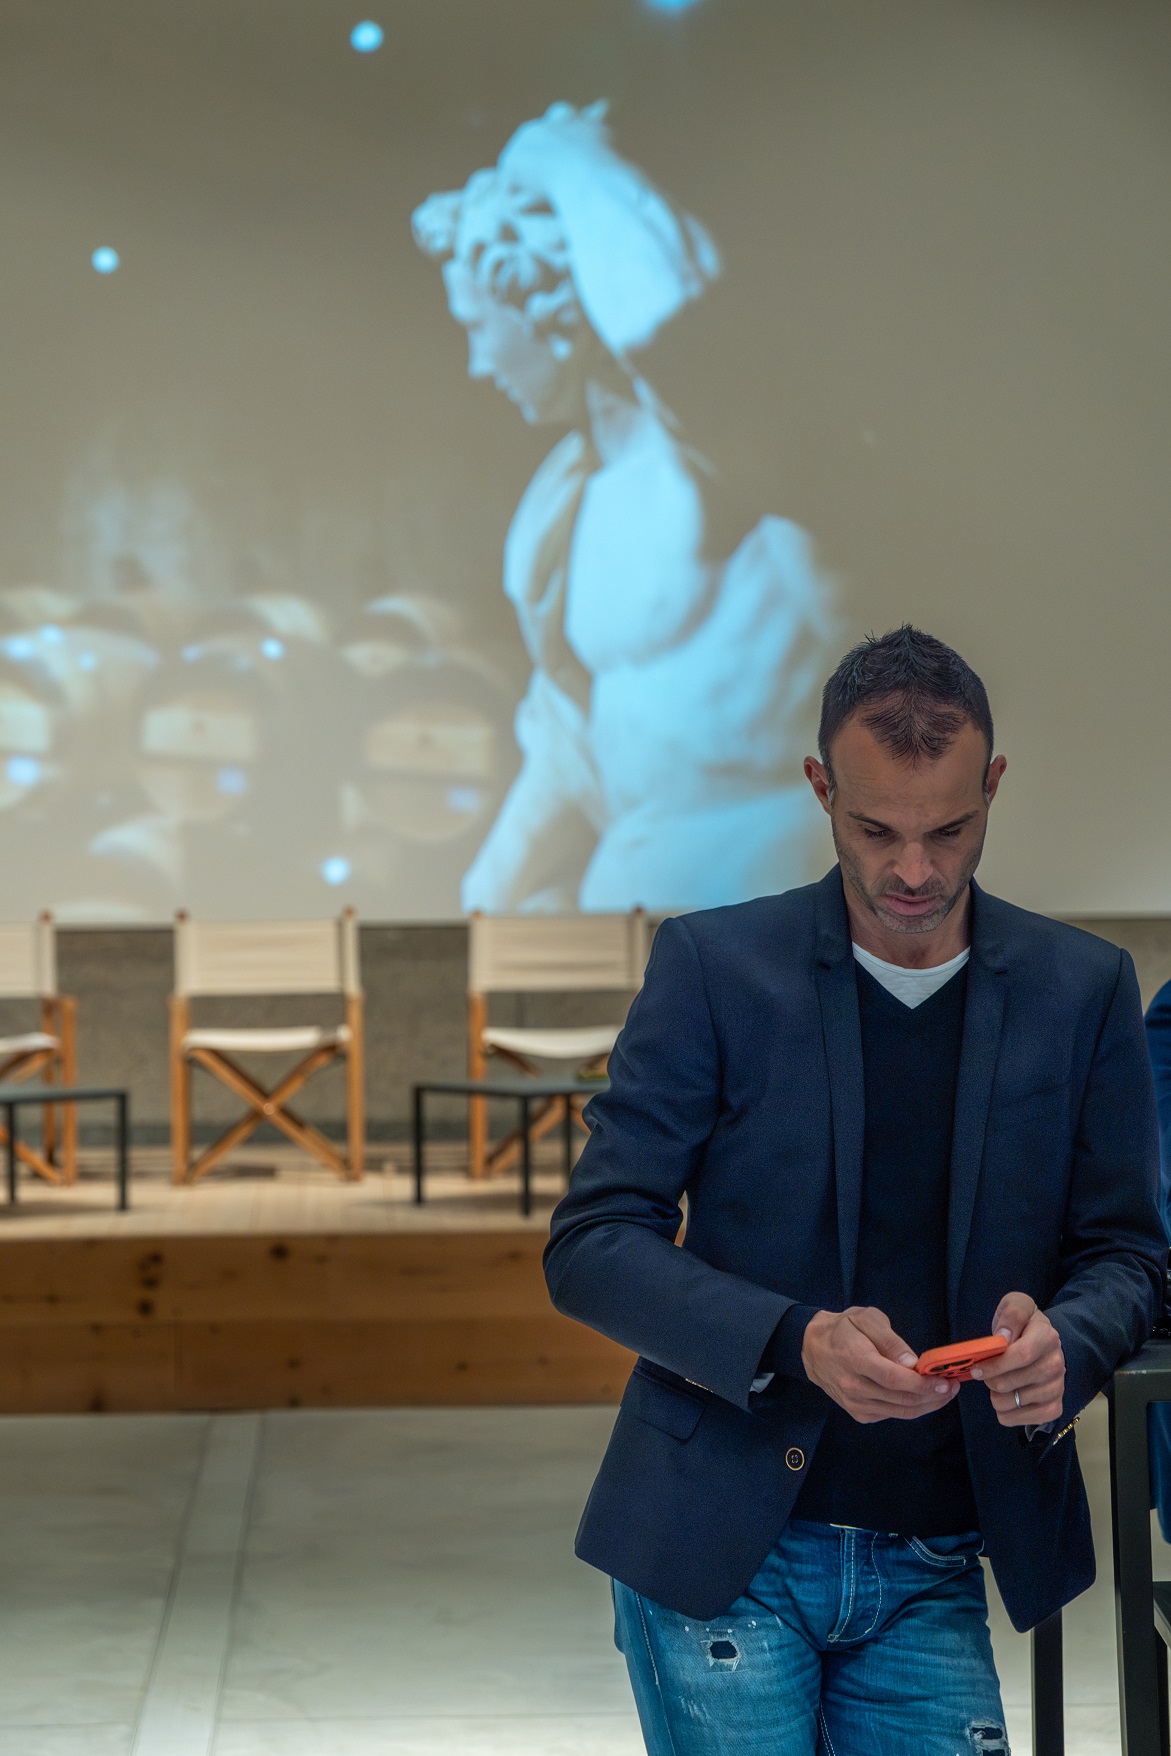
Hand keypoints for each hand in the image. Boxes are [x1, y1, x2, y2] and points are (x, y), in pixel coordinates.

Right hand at [802, 1306, 959, 1424]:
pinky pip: (892, 1415)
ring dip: (927, 1405)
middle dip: (933, 1395)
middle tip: (953, 1386)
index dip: (922, 1383)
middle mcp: (853, 1386)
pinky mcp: (858, 1414)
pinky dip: (912, 1408)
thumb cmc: (843, 1328)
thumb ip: (890, 1339)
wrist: (813, 1348)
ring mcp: (855, 1404)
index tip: (945, 1380)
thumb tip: (911, 1362)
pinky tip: (923, 1397)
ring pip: (900, 1411)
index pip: (893, 1378)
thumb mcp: (866, 1318)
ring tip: (945, 1393)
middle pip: (901, 1399)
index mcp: (855, 1359)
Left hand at [969, 1292, 1064, 1426]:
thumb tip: (1004, 1336)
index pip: (1021, 1355)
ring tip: (998, 1384)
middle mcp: (1056, 1364)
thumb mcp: (1016, 1305)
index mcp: (1047, 1337)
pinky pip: (1021, 1420)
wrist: (1041, 1343)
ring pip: (1012, 1403)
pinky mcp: (1054, 1408)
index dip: (995, 1364)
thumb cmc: (1022, 1324)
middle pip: (1011, 1382)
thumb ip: (1012, 1314)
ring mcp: (1057, 1388)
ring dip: (996, 1396)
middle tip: (985, 1374)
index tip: (976, 1368)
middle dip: (989, 1380)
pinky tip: (1007, 1399)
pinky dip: (1006, 1413)